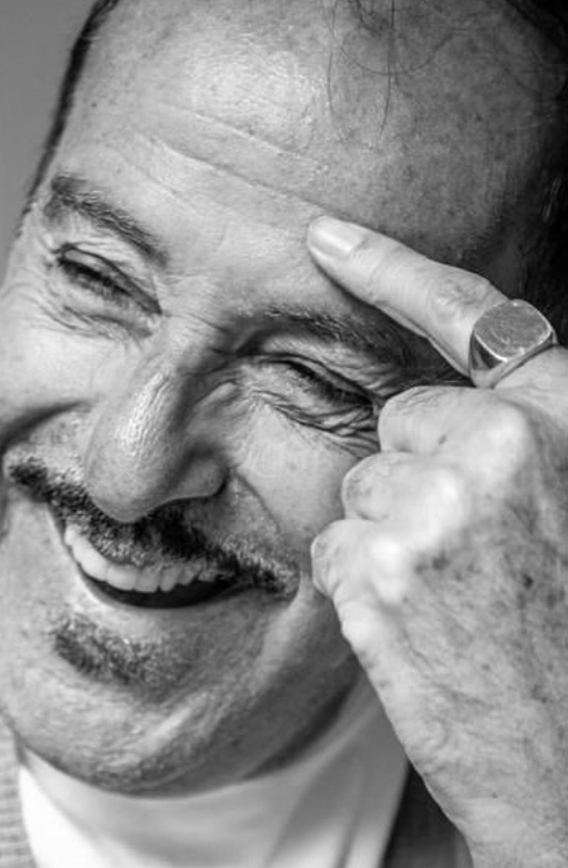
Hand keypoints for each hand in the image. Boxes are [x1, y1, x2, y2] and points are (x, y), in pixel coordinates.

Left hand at [306, 217, 567, 867]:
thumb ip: (517, 447)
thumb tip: (429, 411)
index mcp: (566, 419)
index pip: (471, 316)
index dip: (391, 267)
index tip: (324, 236)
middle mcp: (502, 443)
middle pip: (396, 420)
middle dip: (413, 476)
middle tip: (470, 560)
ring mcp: (433, 504)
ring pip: (358, 487)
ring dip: (385, 537)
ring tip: (454, 603)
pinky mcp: (374, 568)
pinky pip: (330, 545)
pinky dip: (356, 586)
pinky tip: (417, 632)